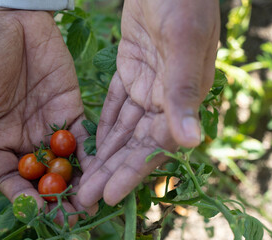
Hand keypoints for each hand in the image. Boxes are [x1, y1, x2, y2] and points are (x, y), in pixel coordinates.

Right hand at [0, 5, 96, 223]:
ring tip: (91, 201)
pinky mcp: (71, 110)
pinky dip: (91, 154)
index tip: (37, 212)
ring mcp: (49, 126)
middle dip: (56, 198)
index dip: (22, 197)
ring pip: (65, 164)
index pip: (10, 179)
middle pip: (41, 178)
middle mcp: (24, 139)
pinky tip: (102, 169)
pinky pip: (82, 137)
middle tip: (72, 216)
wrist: (13, 18)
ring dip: (78, 183)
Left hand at [78, 0, 219, 205]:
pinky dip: (102, 125)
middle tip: (84, 197)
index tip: (109, 195)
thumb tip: (190, 141)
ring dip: (103, 154)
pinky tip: (88, 144)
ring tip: (81, 178)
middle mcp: (167, 98)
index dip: (132, 171)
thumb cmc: (181, 3)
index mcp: (183, 97)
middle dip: (110, 171)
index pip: (156, 145)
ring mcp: (148, 86)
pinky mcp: (131, 72)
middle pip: (134, 144)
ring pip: (122, 129)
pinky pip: (114, 106)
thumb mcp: (183, 42)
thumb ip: (184, 91)